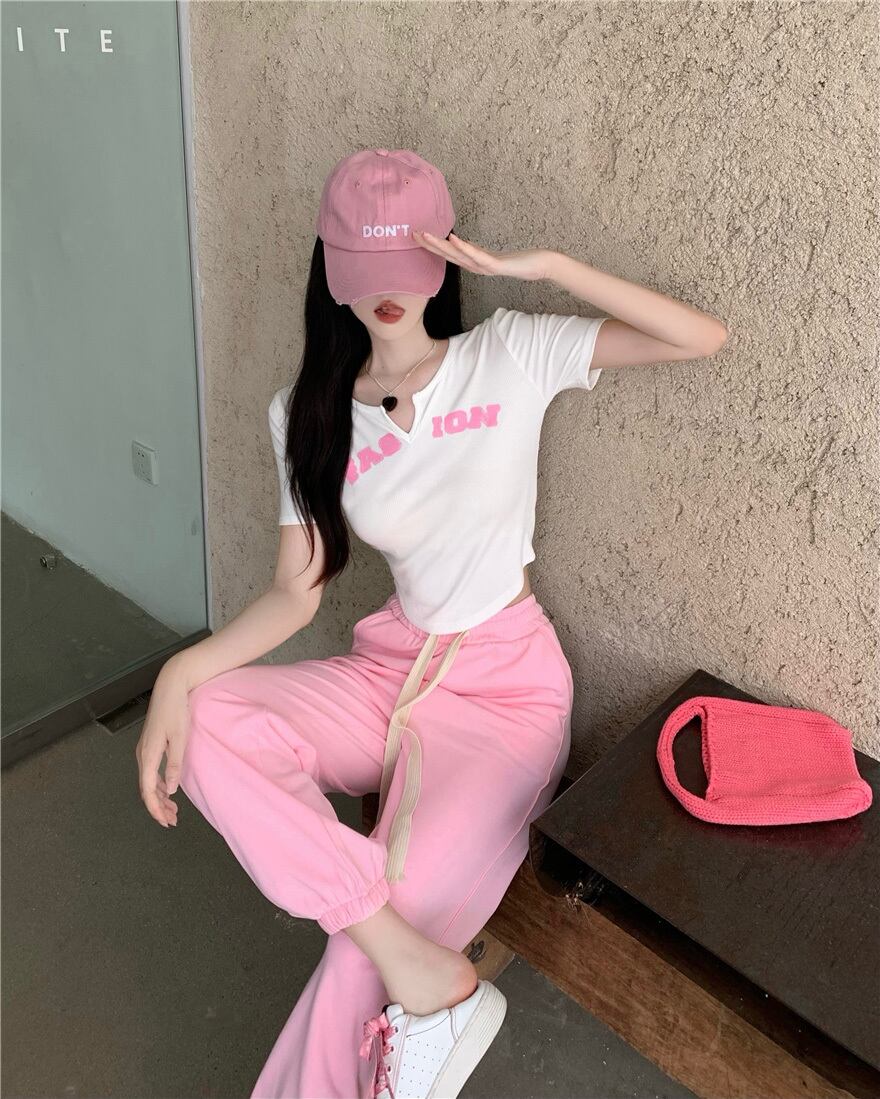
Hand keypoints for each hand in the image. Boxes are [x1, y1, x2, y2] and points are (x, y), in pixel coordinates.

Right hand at [136, 660, 191, 827]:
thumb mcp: (180, 738)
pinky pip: (150, 771)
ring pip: (148, 781)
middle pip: (146, 788)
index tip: (165, 822)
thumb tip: (170, 790)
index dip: (155, 809)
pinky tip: (168, 791)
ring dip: (159, 797)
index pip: (147, 790)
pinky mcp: (150, 744)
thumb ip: (175, 765)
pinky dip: (158, 784)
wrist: (171, 685)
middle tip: (172, 821)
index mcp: (148, 754)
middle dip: (158, 807)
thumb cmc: (177, 709)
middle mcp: (142, 753)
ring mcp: (144, 749)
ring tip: (173, 811)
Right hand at [412, 230, 553, 282]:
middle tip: (414, 235)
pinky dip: (464, 248)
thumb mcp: (492, 254)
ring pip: (459, 257)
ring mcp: (485, 267)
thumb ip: (476, 251)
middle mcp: (476, 267)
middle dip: (431, 245)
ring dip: (442, 246)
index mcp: (474, 263)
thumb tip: (461, 244)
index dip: (433, 246)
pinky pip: (477, 256)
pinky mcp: (496, 266)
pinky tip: (454, 238)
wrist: (538, 267)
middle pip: (449, 256)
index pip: (449, 254)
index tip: (417, 235)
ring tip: (427, 236)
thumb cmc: (518, 261)